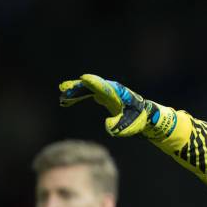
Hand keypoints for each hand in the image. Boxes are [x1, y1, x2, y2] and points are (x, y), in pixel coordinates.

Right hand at [59, 74, 176, 138]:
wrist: (145, 115)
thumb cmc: (139, 120)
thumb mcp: (132, 125)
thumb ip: (121, 126)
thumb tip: (109, 128)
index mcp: (119, 94)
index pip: (105, 87)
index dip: (95, 83)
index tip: (84, 78)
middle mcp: (111, 90)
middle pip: (93, 86)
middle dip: (79, 88)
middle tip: (64, 90)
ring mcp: (107, 92)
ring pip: (88, 89)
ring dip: (75, 92)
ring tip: (62, 98)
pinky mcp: (104, 96)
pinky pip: (88, 93)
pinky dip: (77, 96)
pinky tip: (66, 101)